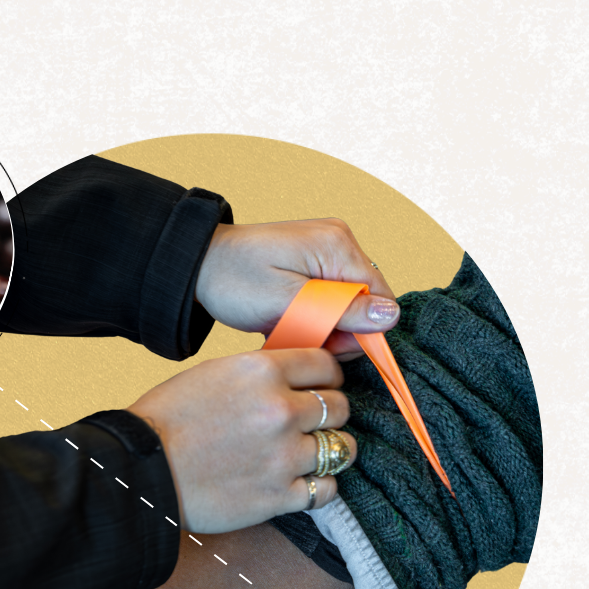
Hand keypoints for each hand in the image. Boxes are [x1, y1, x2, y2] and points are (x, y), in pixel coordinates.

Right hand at [128, 348, 357, 533]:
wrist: (141, 471)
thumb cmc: (168, 420)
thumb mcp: (213, 374)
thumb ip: (260, 374)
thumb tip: (295, 376)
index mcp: (261, 371)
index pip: (326, 366)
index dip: (328, 378)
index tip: (322, 389)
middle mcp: (279, 409)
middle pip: (341, 407)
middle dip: (330, 415)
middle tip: (312, 425)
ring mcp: (282, 455)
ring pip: (342, 448)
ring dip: (330, 451)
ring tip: (309, 455)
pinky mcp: (278, 496)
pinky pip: (327, 490)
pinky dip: (319, 487)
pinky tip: (302, 484)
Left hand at [194, 218, 399, 354]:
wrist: (197, 265)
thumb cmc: (234, 280)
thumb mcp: (287, 302)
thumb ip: (340, 310)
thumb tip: (390, 316)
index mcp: (338, 245)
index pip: (379, 297)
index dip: (362, 331)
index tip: (327, 346)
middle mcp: (339, 242)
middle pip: (364, 302)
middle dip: (337, 329)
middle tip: (299, 336)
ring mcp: (327, 251)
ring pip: (346, 305)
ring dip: (322, 325)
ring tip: (288, 327)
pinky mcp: (314, 263)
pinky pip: (329, 299)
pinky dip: (312, 316)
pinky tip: (287, 320)